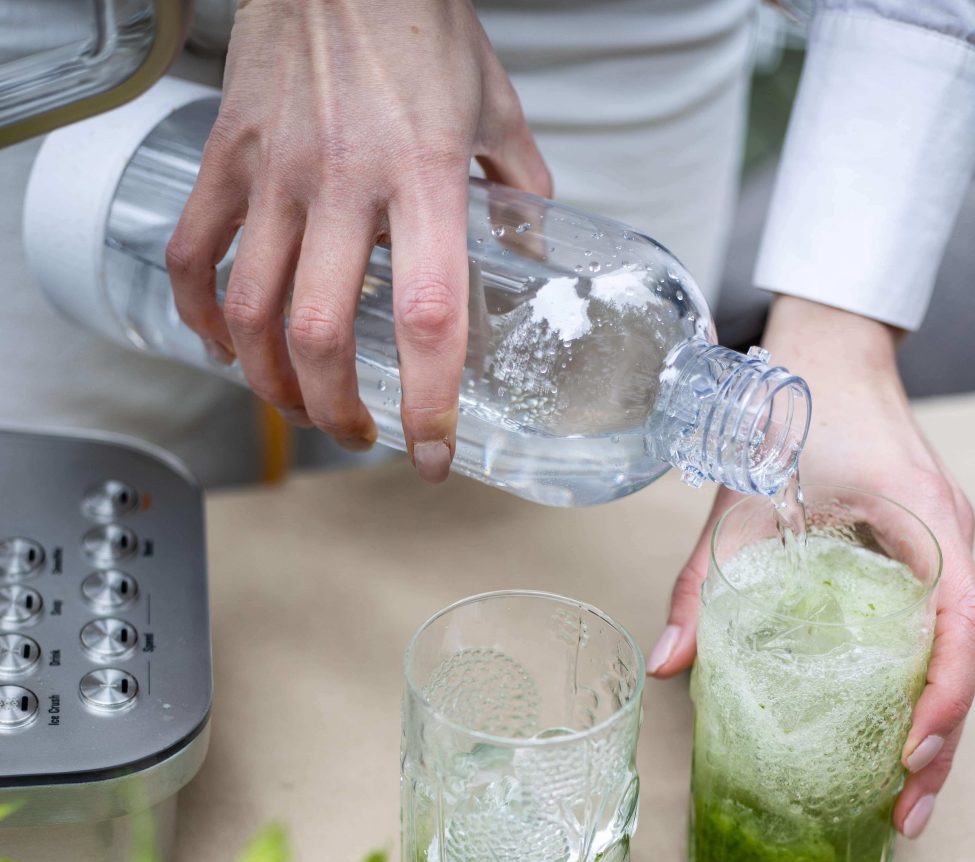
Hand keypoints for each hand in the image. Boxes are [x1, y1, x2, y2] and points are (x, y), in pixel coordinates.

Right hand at [166, 0, 550, 479]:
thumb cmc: (417, 16)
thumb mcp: (495, 102)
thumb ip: (518, 182)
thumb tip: (528, 241)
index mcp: (425, 177)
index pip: (428, 317)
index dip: (428, 401)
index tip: (430, 453)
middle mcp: (344, 183)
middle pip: (321, 334)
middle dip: (335, 410)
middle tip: (360, 434)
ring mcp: (275, 171)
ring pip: (251, 310)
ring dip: (268, 381)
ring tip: (296, 405)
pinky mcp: (228, 154)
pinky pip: (194, 253)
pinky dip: (200, 313)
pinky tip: (223, 344)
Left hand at [647, 297, 974, 837]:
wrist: (826, 353)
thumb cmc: (793, 410)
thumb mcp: (739, 499)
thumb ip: (701, 582)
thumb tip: (668, 665)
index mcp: (922, 519)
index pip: (966, 620)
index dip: (947, 692)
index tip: (908, 749)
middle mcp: (949, 542)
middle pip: (969, 655)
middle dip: (942, 741)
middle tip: (903, 814)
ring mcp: (944, 551)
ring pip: (958, 653)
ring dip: (937, 725)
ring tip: (901, 799)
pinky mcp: (925, 559)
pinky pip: (936, 634)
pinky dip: (922, 690)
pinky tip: (891, 737)